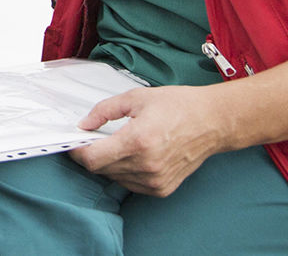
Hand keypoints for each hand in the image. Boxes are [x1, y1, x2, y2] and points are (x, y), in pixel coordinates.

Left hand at [69, 85, 236, 196]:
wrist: (213, 121)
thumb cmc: (179, 106)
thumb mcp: (136, 98)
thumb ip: (104, 111)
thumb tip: (84, 125)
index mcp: (138, 141)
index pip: (93, 159)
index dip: (78, 152)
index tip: (74, 143)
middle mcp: (146, 165)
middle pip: (101, 169)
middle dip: (93, 155)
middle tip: (96, 139)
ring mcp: (155, 180)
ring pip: (115, 178)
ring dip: (110, 164)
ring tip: (122, 143)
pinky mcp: (162, 189)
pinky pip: (131, 184)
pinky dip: (126, 172)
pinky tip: (136, 155)